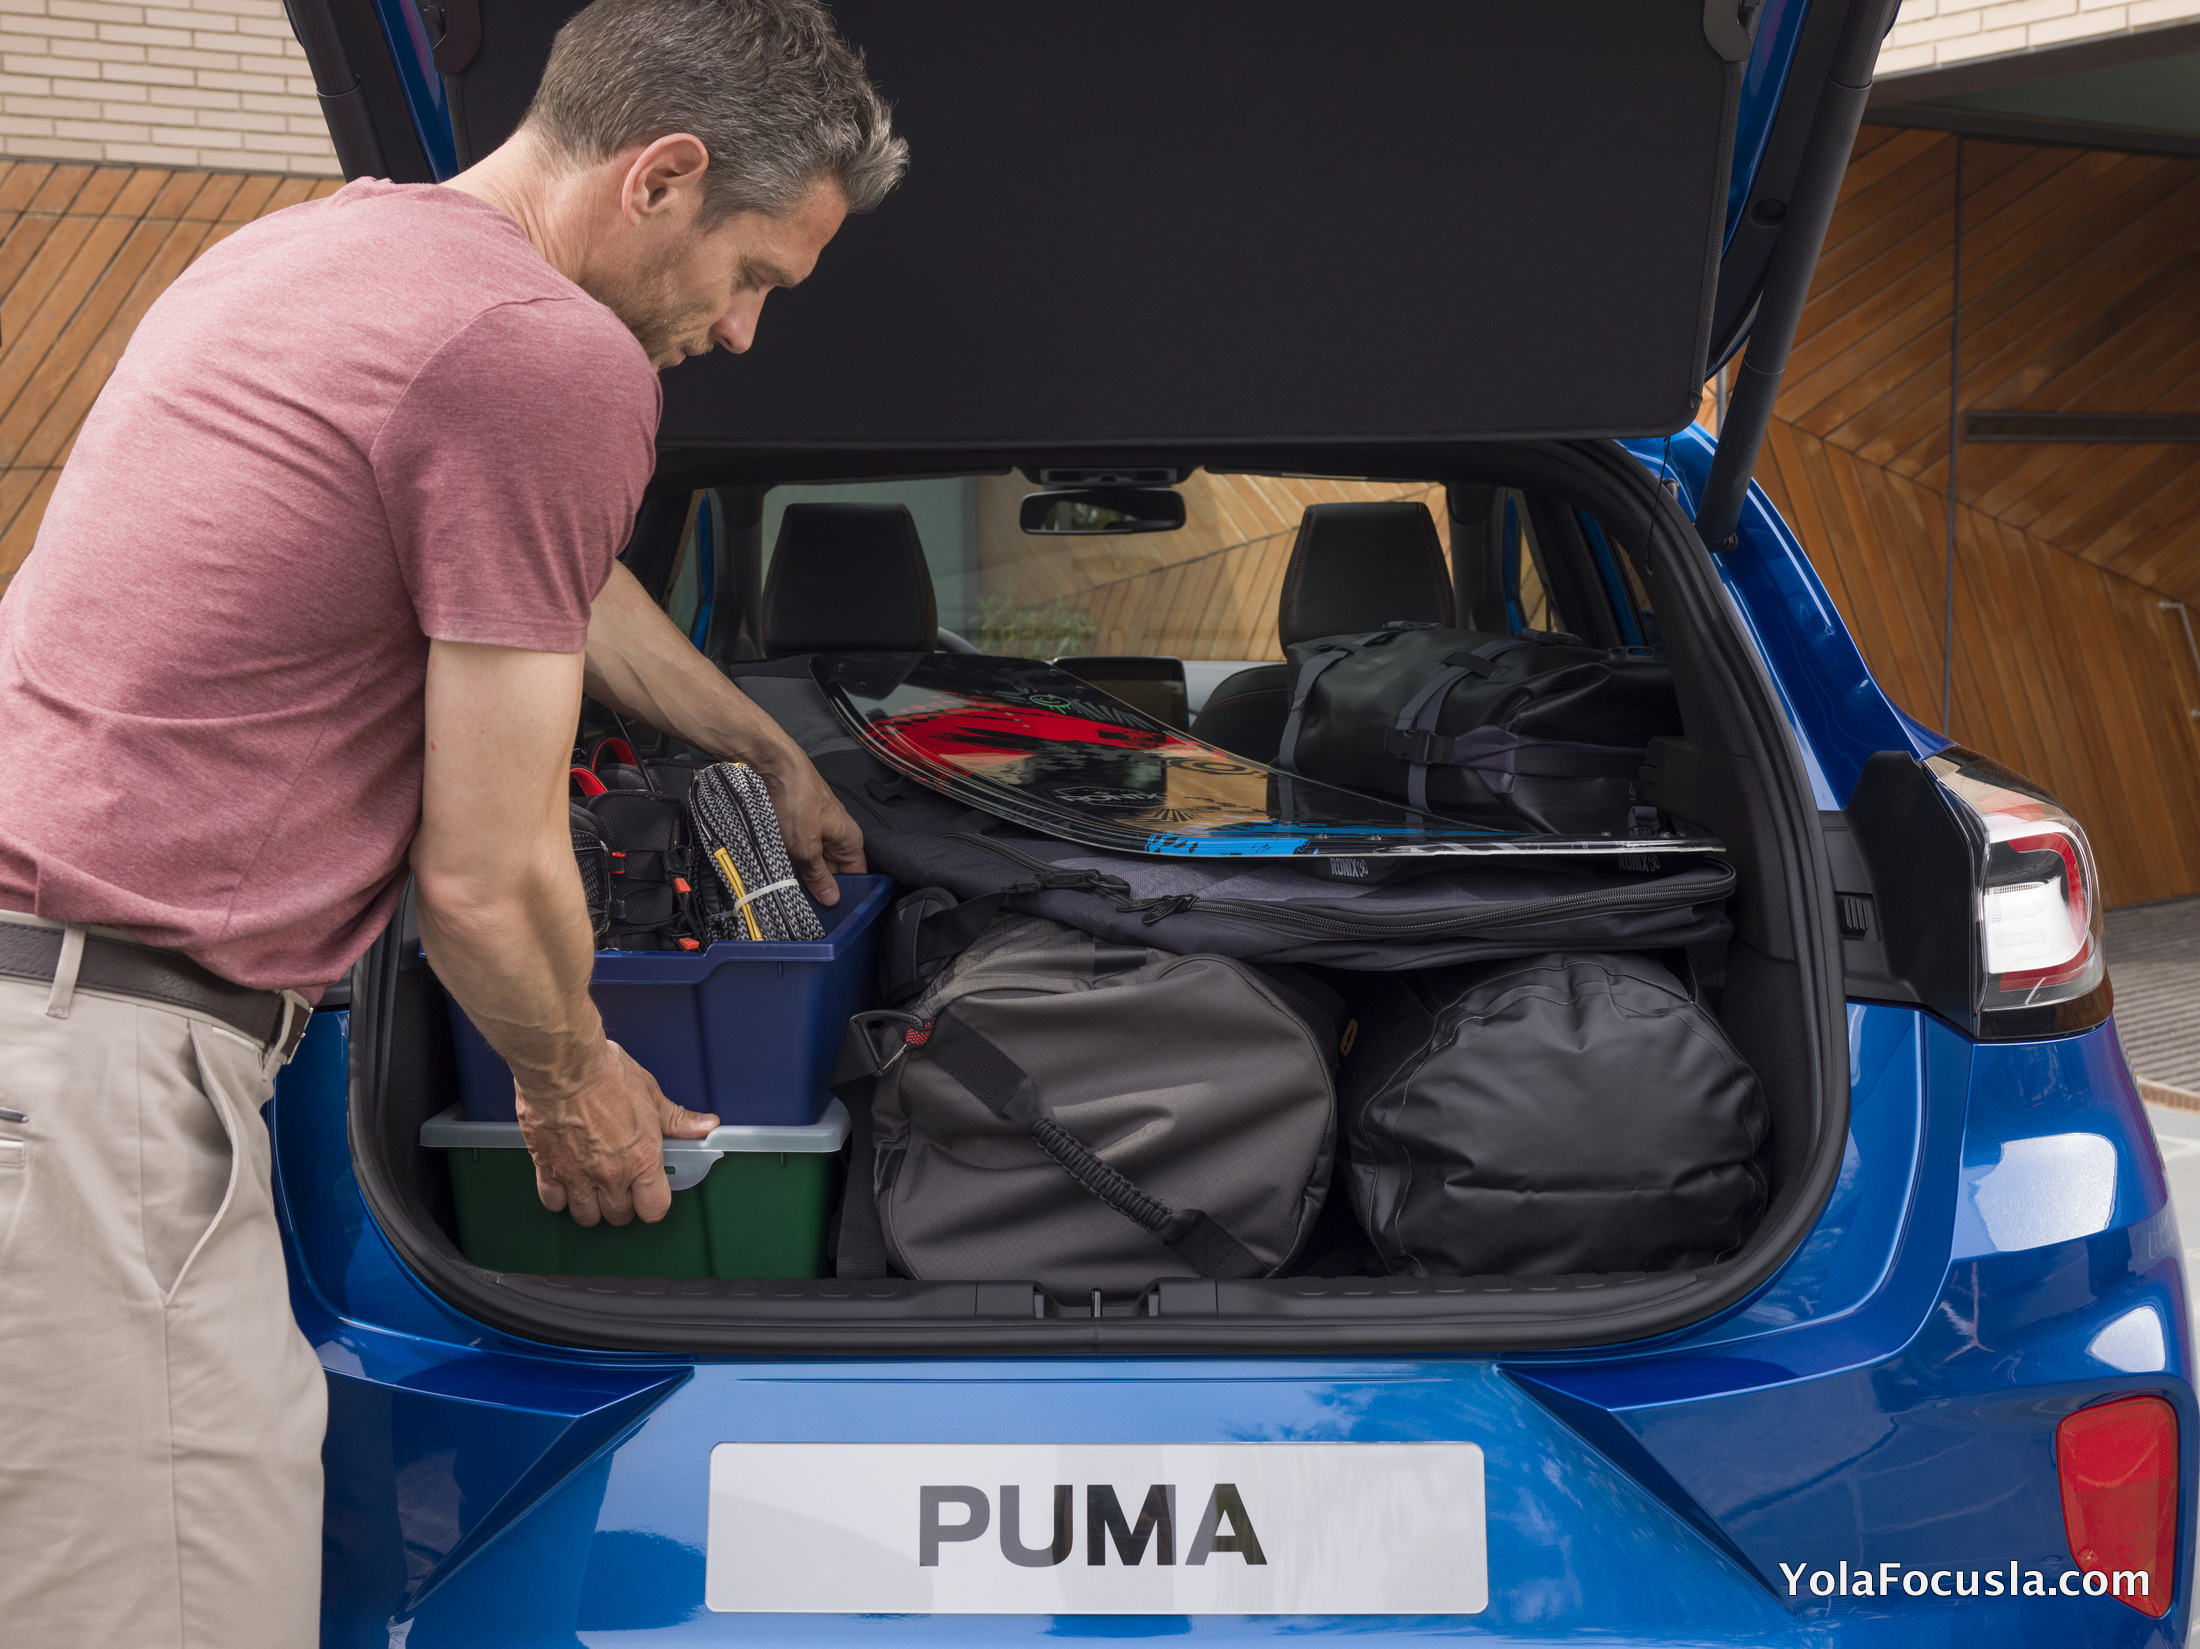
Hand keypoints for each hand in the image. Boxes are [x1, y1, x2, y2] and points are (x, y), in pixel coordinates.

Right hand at [515, 1039, 717, 1225]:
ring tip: (593, 1188)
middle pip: (620, 1216)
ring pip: (586, 1216)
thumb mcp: (651, 1094)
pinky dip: (559, 1197)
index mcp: (642, 1159)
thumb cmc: (608, 1075)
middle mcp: (611, 1175)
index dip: (653, 1204)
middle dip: (623, 1205)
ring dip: (592, 1206)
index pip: (654, 1209)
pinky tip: (565, 1182)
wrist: (563, 1067)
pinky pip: (553, 1202)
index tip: (650, 1194)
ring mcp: (577, 1176)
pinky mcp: (548, 1169)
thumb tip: (707, 1126)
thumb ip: (678, 1120)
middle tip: (621, 1186)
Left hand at [753, 742, 867, 904]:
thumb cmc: (796, 797)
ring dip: (799, 873)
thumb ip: (819, 875)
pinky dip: (787, 860)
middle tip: (803, 904)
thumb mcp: (806, 847)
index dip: (845, 895)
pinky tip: (774, 869)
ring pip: (810, 862)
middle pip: (831, 871)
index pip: (856, 876)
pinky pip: (795, 850)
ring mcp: (814, 829)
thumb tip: (832, 898)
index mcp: (849, 839)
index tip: (830, 913)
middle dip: (817, 886)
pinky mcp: (794, 825)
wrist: (771, 764)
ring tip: (785, 886)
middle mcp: (835, 835)